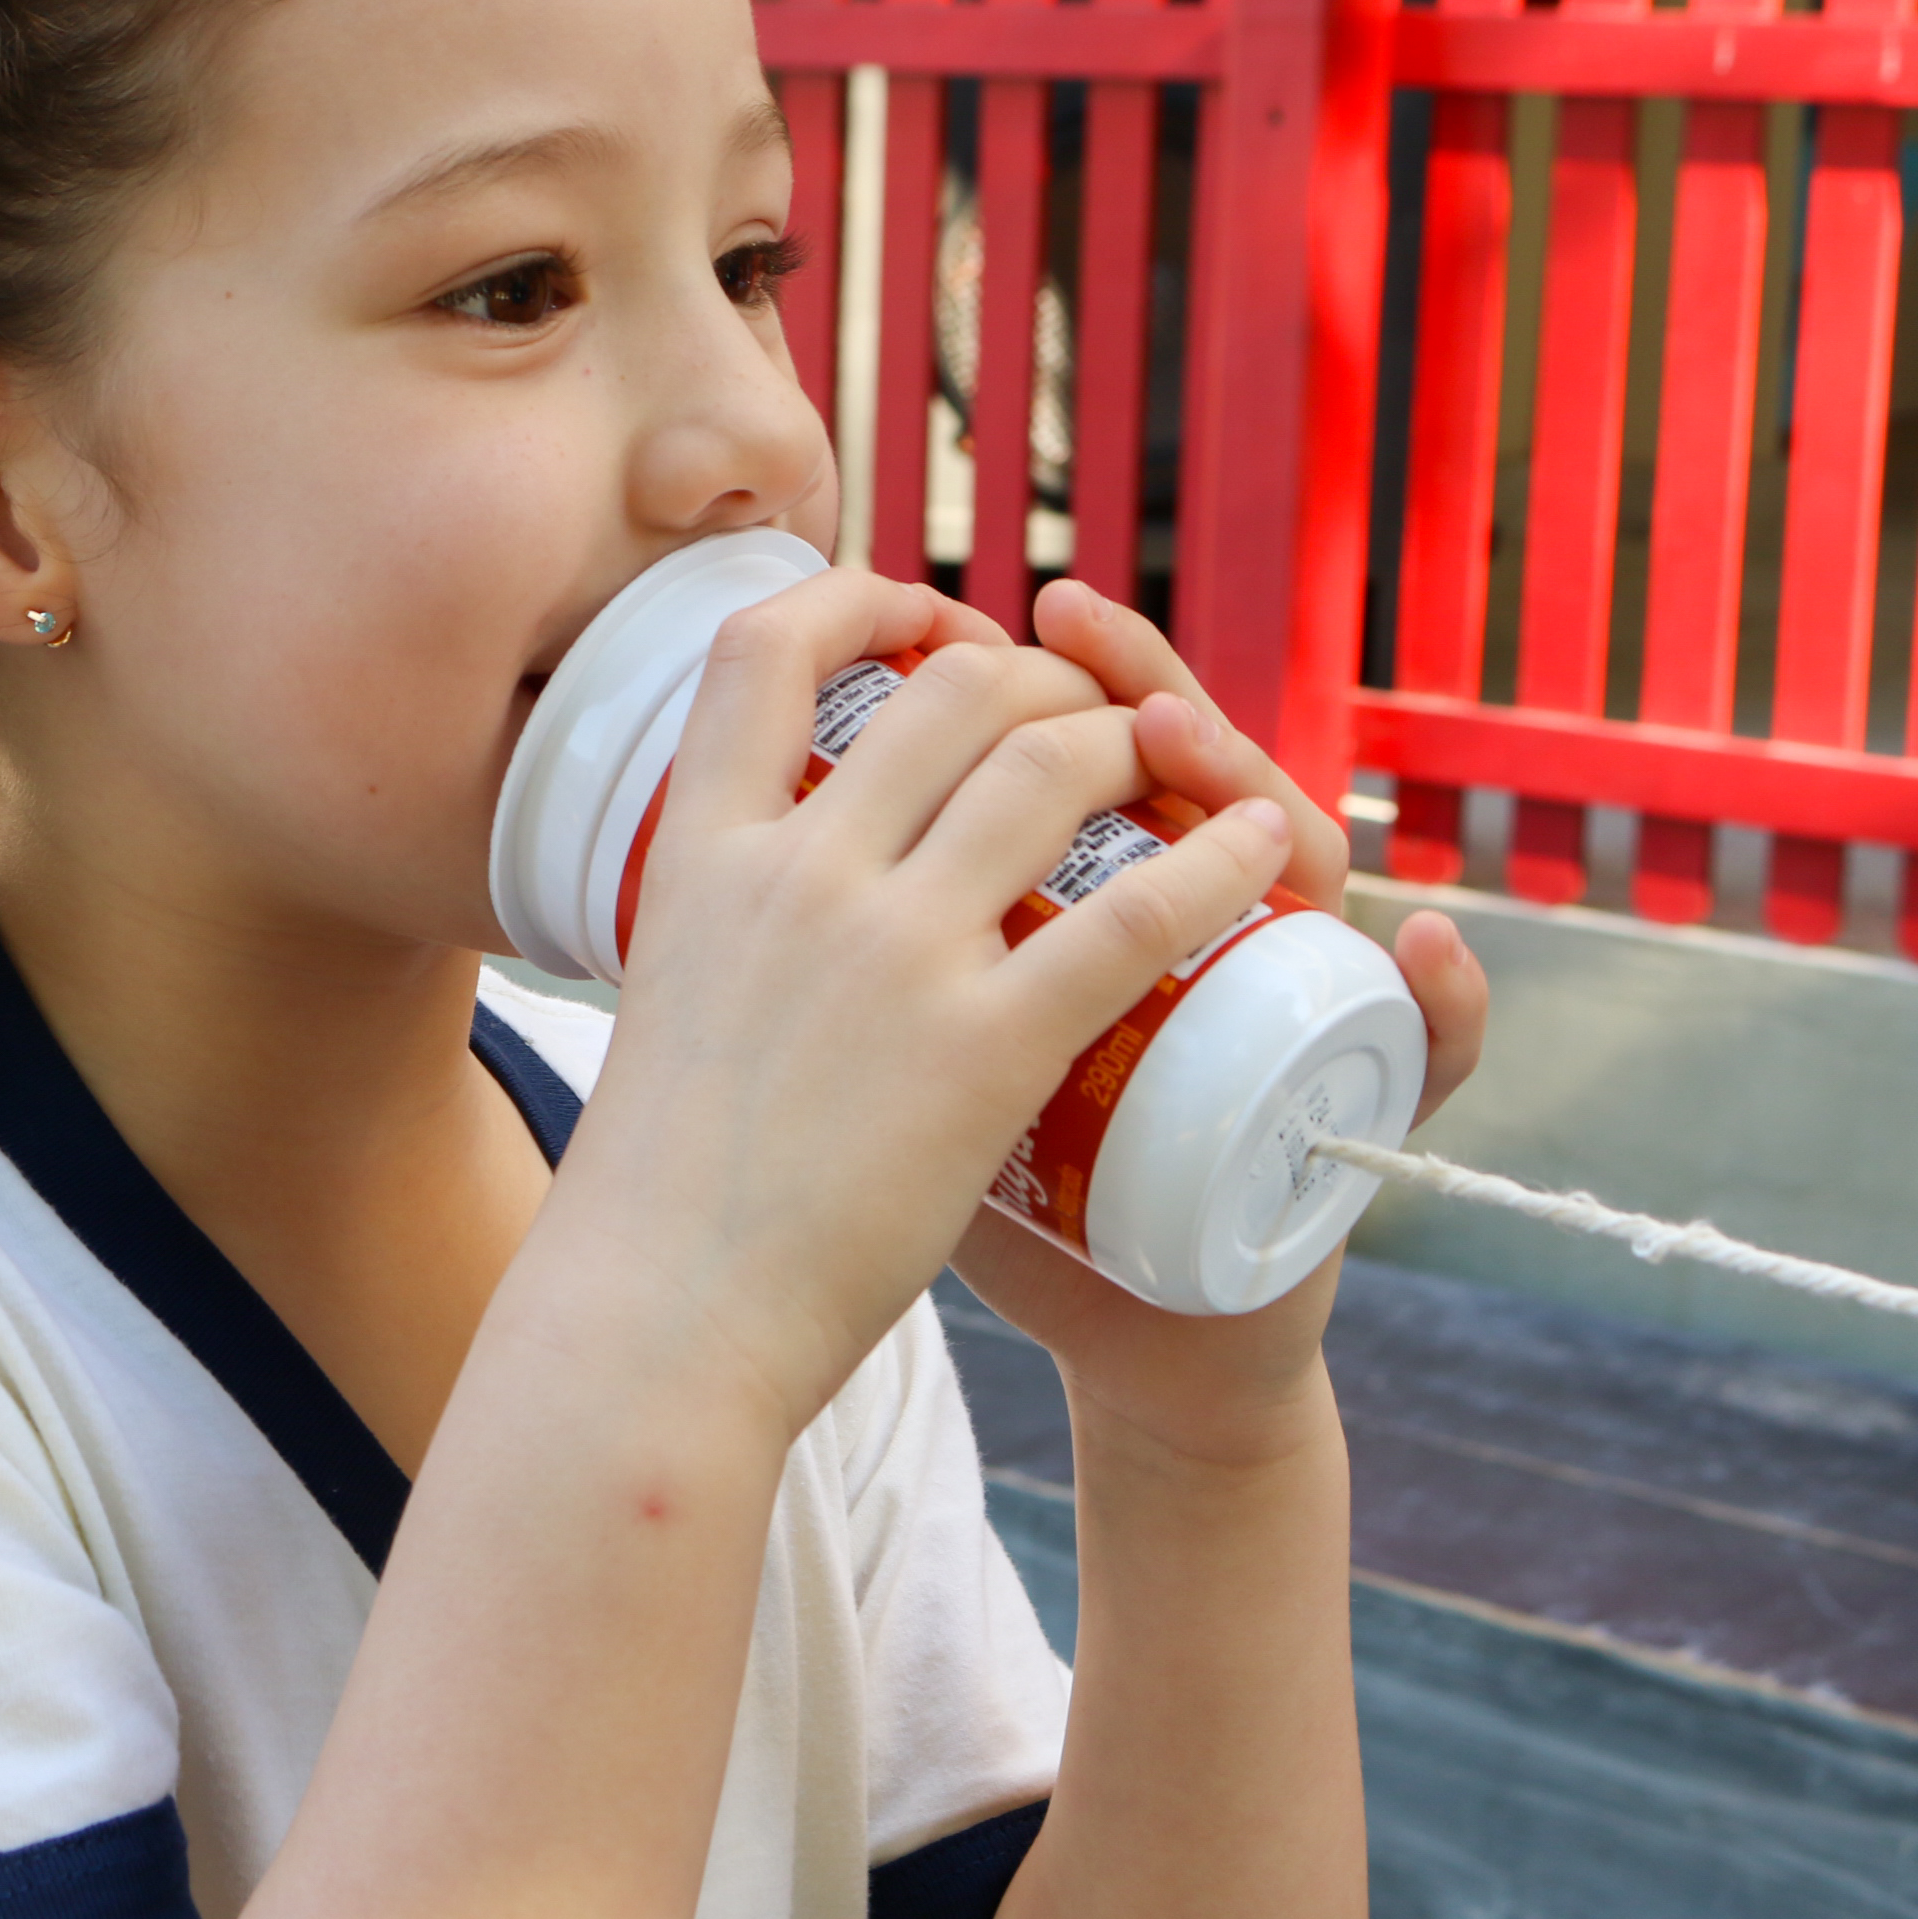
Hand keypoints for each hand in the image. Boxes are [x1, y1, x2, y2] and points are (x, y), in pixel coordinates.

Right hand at [561, 567, 1299, 1443]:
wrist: (661, 1320)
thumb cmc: (657, 1191)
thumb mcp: (659, 1000)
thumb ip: (717, 930)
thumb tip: (743, 886)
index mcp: (701, 856)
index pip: (762, 650)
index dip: (861, 598)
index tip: (926, 617)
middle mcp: (795, 874)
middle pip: (947, 690)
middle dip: (1041, 672)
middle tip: (1084, 712)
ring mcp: (890, 955)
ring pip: (1049, 767)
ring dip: (1137, 737)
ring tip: (1179, 763)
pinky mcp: (981, 1049)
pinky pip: (1133, 916)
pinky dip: (1218, 856)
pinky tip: (1260, 840)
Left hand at [943, 582, 1491, 1466]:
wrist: (1137, 1333)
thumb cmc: (1021, 1198)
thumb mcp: (930, 1066)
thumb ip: (877, 966)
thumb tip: (763, 849)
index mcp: (1106, 896)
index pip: (1090, 747)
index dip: (1058, 670)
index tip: (998, 607)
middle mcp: (1218, 922)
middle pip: (1197, 765)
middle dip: (1142, 688)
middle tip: (1088, 634)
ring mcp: (1296, 1006)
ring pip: (1313, 865)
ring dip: (1273, 801)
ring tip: (1239, 787)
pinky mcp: (1351, 1113)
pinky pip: (1429, 1053)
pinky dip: (1450, 1003)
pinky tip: (1430, 958)